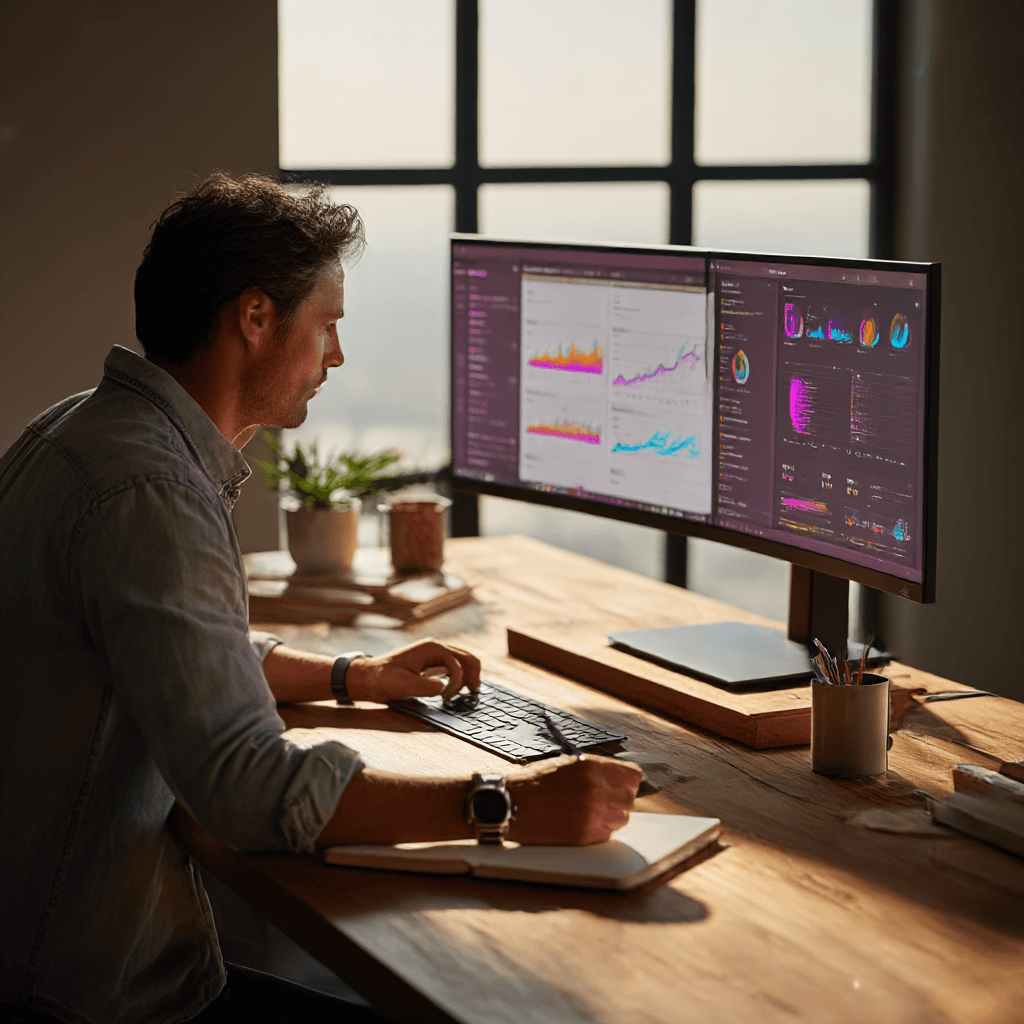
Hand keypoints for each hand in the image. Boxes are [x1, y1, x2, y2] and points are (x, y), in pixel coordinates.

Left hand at [345, 638, 481, 702]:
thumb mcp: (403, 685)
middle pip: (466, 658)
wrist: (368, 677)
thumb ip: (424, 686)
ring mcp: (434, 655)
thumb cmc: (383, 679)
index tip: (447, 698)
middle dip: (472, 675)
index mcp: (431, 649)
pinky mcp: (431, 664)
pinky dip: (460, 677)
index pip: (456, 663)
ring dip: (467, 676)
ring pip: (462, 661)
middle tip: (472, 693)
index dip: (457, 682)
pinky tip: (455, 689)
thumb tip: (443, 688)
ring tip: (464, 693)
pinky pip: (454, 667)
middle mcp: (435, 648)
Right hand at [507, 755, 641, 845]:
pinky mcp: (585, 835)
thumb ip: (596, 769)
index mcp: (592, 768)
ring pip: (622, 818)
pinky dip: (600, 829)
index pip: (632, 775)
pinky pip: (607, 833)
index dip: (629, 780)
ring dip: (611, 815)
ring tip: (591, 810)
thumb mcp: (568, 764)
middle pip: (630, 798)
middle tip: (608, 798)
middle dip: (621, 798)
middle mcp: (595, 790)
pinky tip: (582, 821)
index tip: (626, 783)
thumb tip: (619, 777)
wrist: (512, 804)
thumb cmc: (536, 782)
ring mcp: (591, 814)